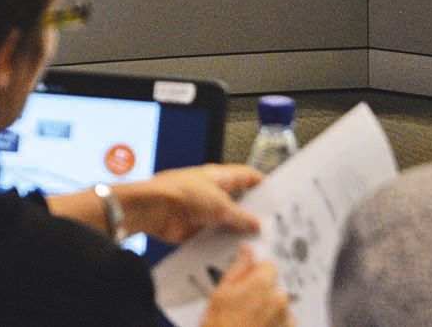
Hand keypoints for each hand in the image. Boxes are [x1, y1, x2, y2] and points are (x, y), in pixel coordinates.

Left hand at [112, 163, 262, 243]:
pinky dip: (221, 246)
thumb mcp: (220, 205)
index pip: (245, 176)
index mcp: (218, 177)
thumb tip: (256, 223)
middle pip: (237, 202)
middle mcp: (211, 193)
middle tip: (271, 227)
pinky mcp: (194, 229)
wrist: (153, 209)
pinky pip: (212, 238)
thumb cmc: (182, 194)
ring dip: (237, 233)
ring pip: (226, 223)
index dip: (261, 183)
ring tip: (258, 246)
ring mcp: (202, 211)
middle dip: (252, 214)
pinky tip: (235, 256)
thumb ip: (240, 216)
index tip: (277, 194)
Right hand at [199, 246, 293, 326]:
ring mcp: (286, 319)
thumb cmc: (219, 326)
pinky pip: (285, 323)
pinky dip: (275, 325)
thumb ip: (239, 268)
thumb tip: (247, 252)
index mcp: (262, 284)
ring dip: (270, 310)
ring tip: (250, 321)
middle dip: (264, 293)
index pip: (270, 266)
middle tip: (245, 306)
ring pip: (281, 306)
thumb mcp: (221, 292)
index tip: (249, 281)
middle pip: (276, 287)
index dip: (257, 273)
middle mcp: (279, 300)